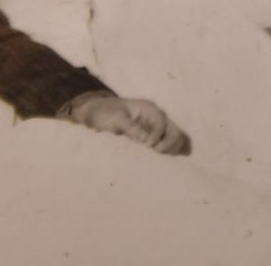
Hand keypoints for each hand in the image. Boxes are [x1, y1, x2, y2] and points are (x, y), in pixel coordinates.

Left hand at [69, 95, 189, 154]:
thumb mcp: (115, 118)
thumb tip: (146, 140)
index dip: (157, 135)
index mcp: (148, 109)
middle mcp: (155, 117)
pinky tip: (166, 161)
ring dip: (172, 148)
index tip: (147, 145)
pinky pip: (167, 144)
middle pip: (174, 129)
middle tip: (157, 153)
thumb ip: (131, 127)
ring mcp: (155, 128)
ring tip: (161, 158)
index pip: (161, 122)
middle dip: (170, 143)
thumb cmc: (105, 113)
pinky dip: (170, 151)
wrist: (96, 114)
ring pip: (174, 138)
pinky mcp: (152, 138)